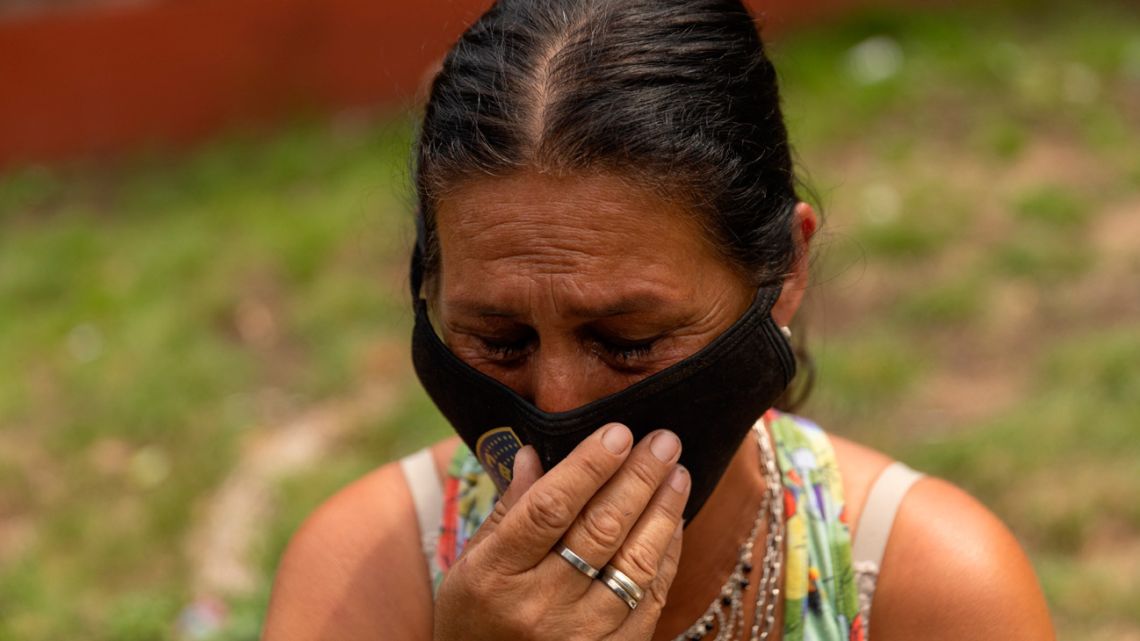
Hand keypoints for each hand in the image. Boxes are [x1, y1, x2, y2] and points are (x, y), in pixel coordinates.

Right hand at [433, 423, 690, 640]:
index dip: (588, 467)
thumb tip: (533, 453)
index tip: (618, 432)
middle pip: (600, 530)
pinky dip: (666, 556)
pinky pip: (649, 599)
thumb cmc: (473, 621)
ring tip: (677, 473)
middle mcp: (538, 607)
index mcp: (494, 576)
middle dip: (638, 478)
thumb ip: (508, 511)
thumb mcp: (469, 566)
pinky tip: (673, 522)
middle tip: (664, 440)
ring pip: (634, 564)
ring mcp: (578, 636)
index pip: (549, 509)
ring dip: (662, 513)